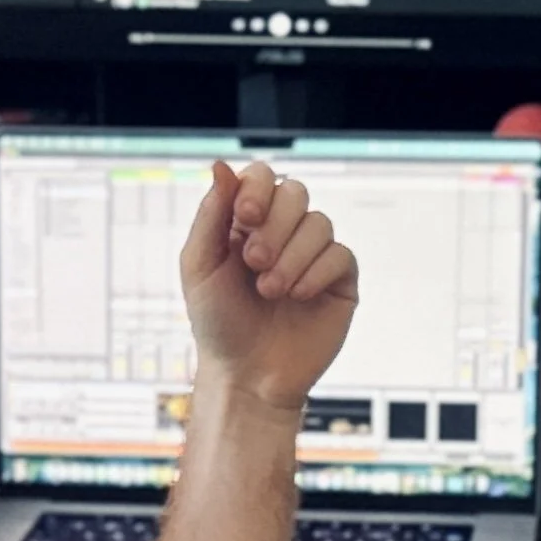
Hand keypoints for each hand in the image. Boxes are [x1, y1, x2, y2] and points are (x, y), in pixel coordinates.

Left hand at [180, 159, 358, 410]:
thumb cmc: (217, 323)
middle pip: (295, 192)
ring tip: (269, 291)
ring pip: (319, 223)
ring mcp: (313, 255)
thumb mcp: (200, 266)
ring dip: (291, 257)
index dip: (258, 188)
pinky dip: (315, 274)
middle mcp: (282, 233)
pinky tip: (296, 297)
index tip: (245, 214)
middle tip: (253, 262)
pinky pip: (340, 254)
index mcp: (245, 224)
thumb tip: (221, 165)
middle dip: (274, 225)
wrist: (245, 375)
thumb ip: (211, 214)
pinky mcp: (339, 280)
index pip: (262, 177)